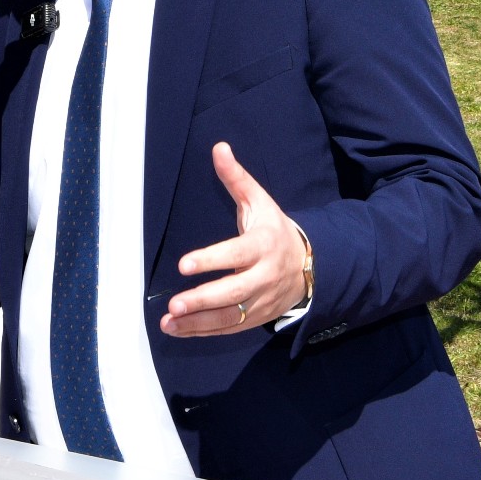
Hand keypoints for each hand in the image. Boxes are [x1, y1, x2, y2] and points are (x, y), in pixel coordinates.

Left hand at [162, 142, 311, 337]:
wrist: (312, 265)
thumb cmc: (275, 230)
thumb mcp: (260, 202)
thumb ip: (237, 179)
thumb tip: (218, 147)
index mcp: (263, 245)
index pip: (236, 254)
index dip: (211, 260)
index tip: (183, 265)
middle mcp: (264, 276)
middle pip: (233, 291)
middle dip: (203, 300)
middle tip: (174, 304)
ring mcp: (262, 301)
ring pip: (230, 316)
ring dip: (198, 322)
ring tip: (168, 322)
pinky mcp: (257, 318)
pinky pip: (230, 329)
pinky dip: (204, 331)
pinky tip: (179, 330)